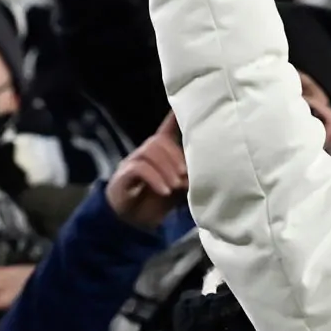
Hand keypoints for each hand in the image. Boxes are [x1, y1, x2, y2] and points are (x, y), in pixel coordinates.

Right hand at [106, 114, 188, 228]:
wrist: (133, 223)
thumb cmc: (158, 201)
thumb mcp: (179, 187)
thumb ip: (189, 176)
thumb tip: (207, 169)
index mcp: (160, 153)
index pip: (166, 129)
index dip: (175, 117)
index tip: (184, 108)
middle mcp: (145, 152)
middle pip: (158, 140)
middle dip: (175, 155)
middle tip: (186, 175)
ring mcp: (132, 162)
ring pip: (149, 151)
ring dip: (166, 168)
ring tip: (176, 185)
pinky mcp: (123, 175)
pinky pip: (139, 168)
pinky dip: (155, 178)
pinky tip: (165, 190)